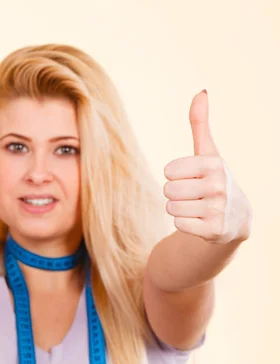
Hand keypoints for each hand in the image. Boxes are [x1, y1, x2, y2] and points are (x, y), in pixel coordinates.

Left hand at [163, 90, 251, 244]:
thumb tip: (201, 91)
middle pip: (168, 190)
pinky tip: (200, 221)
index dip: (175, 176)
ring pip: (170, 208)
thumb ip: (200, 124)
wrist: (236, 219)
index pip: (168, 171)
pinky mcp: (214, 230)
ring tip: (197, 207)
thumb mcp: (209, 152)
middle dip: (175, 194)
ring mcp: (218, 209)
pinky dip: (184, 224)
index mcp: (214, 164)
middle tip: (194, 195)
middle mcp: (219, 186)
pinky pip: (178, 224)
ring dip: (179, 209)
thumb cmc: (215, 180)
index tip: (193, 178)